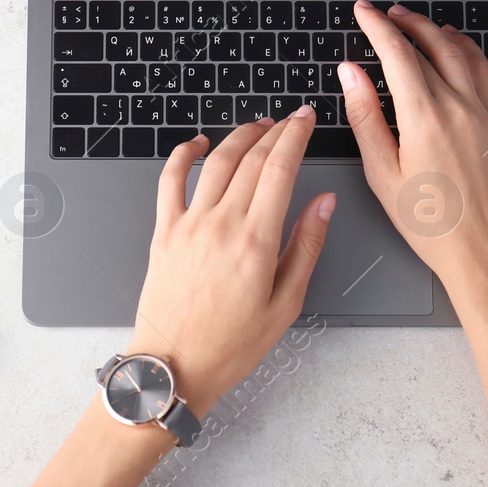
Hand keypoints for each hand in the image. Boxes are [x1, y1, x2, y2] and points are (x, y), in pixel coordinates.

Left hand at [124, 110, 334, 412]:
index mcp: (255, 242)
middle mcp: (220, 225)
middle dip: (276, 131)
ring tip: (258, 127)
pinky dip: (184, 154)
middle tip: (291, 120)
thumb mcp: (285, 303)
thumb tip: (324, 203)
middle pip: (251, 159)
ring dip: (239, 136)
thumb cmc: (229, 345)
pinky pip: (170, 180)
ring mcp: (188, 225)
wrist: (174, 366)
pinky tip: (199, 144)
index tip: (306, 120)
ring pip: (216, 162)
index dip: (296, 137)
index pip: (280, 170)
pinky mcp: (164, 232)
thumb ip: (306, 246)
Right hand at [341, 0, 487, 306]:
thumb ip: (365, 116)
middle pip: (428, 46)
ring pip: (459, 52)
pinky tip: (454, 47)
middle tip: (383, 14)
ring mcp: (482, 112)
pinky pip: (482, 71)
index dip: (376, 27)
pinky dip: (465, 49)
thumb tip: (351, 74)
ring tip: (414, 22)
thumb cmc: (430, 223)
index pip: (397, 53)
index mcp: (425, 117)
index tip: (363, 12)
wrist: (482, 251)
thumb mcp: (382, 172)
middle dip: (402, 24)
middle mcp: (458, 106)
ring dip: (434, 30)